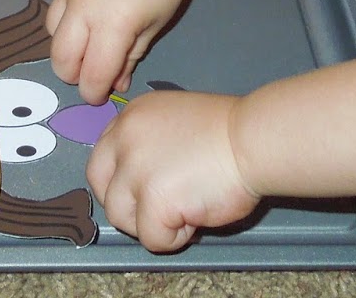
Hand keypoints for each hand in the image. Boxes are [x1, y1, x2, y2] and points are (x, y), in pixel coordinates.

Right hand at [47, 0, 202, 103]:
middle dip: (73, 74)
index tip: (99, 94)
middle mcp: (84, 4)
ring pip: (51, 32)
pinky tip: (89, 13)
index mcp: (113, 22)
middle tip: (91, 74)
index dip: (93, 91)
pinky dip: (68, 18)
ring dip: (66, 46)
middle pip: (60, 58)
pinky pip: (57, 4)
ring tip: (87, 44)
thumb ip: (130, 57)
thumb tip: (113, 84)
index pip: (91, 73)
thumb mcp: (155, 24)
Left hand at [87, 89, 260, 251]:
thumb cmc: (229, 132)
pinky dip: (175, 237)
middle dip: (126, 204)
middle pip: (102, 187)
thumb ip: (151, 143)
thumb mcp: (175, 119)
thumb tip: (142, 179)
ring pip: (121, 216)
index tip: (142, 189)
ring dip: (151, 222)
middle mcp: (126, 139)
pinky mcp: (153, 200)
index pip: (102, 156)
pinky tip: (197, 215)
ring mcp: (136, 170)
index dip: (121, 179)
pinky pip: (152, 238)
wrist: (253, 139)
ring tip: (185, 208)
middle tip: (157, 208)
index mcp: (132, 117)